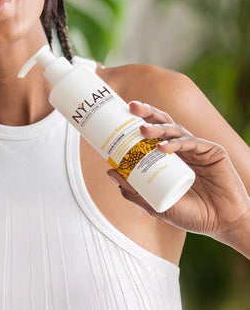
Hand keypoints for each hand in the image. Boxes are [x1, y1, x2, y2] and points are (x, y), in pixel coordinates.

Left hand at [108, 102, 249, 254]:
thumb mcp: (155, 204)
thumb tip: (109, 171)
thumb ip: (134, 190)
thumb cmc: (190, 214)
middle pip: (161, 123)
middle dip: (146, 113)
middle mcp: (181, 148)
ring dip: (158, 128)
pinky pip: (192, 142)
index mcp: (167, 156)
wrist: (223, 225)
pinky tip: (163, 147)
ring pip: (175, 129)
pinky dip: (176, 143)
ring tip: (143, 130)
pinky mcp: (212, 152)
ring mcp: (196, 149)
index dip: (136, 121)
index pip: (150, 132)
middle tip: (131, 106)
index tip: (119, 114)